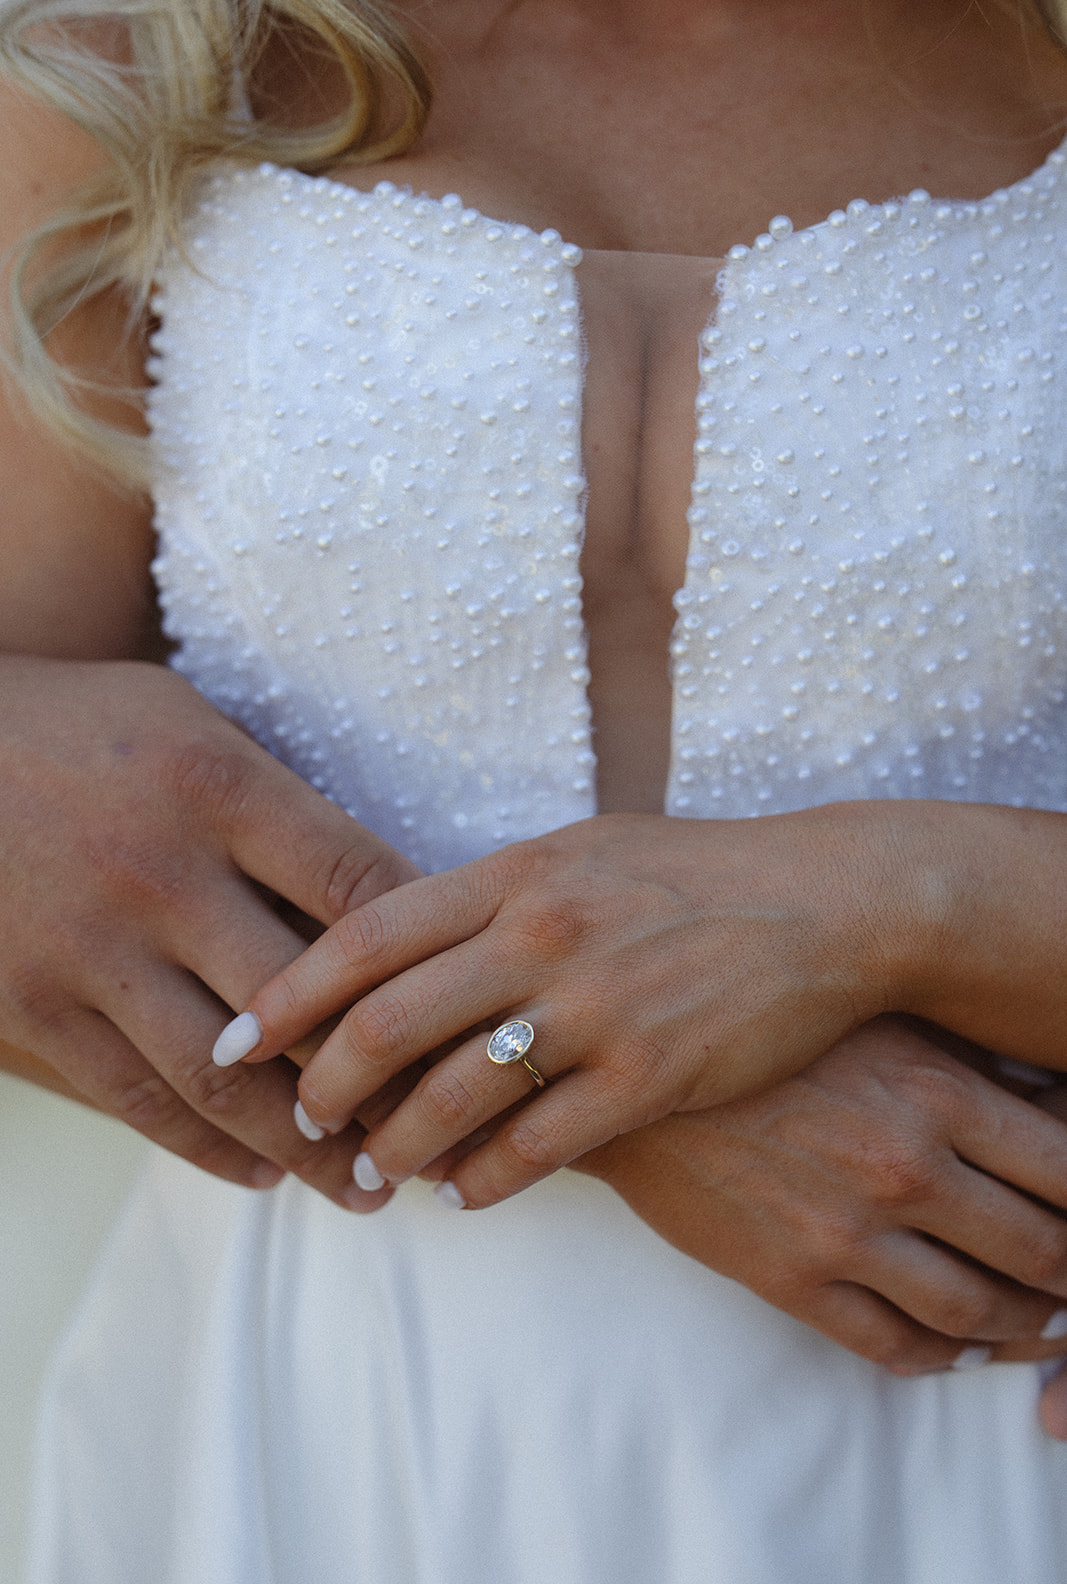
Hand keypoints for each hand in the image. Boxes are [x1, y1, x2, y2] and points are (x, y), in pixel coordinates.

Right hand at [0, 654, 417, 1206]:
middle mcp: (160, 875)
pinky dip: (208, 1149)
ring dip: (304, 1149)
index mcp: (220, 792)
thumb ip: (283, 807)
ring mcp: (89, 949)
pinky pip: (137, 1099)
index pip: (361, 890)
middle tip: (441, 1131)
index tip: (472, 1013)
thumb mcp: (196, 727)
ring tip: (364, 1187)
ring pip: (223, 1078)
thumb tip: (388, 903)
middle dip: (385, 1081)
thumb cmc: (88, 729)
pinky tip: (262, 1174)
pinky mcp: (30, 1006)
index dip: (430, 964)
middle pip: (307, 1006)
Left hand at [240, 808, 900, 1203]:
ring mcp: (598, 1006)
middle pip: (390, 1020)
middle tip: (303, 1120)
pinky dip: (488, 1180)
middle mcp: (543, 933)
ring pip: (455, 1094)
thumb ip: (495, 890)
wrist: (826, 904)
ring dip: (398, 1146)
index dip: (291, 991)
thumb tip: (406, 935)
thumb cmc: (695, 874)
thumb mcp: (583, 850)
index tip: (244, 1037)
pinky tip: (466, 1195)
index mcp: (516, 871)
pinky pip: (541, 1145)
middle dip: (326, 1083)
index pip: (368, 933)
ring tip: (374, 1175)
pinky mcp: (652, 1073)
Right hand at [569, 1018, 1066, 1406]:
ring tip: (1037, 1320)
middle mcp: (904, 1168)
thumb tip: (1049, 1099)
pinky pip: (895, 1347)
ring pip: (977, 1311)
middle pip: (1041, 1252)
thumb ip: (963, 1064)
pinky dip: (943, 1357)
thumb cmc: (756, 1030)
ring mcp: (846, 1233)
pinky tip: (956, 1344)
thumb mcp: (867, 1020)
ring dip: (1024, 1326)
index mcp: (934, 1092)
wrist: (626, 1071)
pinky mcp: (792, 1280)